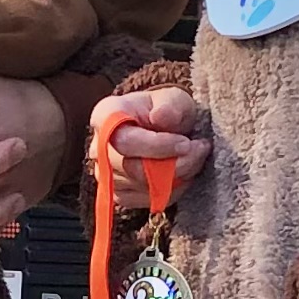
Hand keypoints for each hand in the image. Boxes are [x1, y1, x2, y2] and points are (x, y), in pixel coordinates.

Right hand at [94, 88, 210, 213]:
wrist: (163, 128)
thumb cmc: (166, 109)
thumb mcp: (174, 99)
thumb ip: (170, 105)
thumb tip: (160, 116)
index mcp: (105, 116)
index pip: (125, 141)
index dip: (158, 146)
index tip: (186, 143)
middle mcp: (98, 148)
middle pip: (135, 169)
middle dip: (175, 163)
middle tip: (200, 149)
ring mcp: (106, 175)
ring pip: (145, 187)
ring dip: (178, 176)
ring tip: (193, 157)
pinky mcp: (120, 194)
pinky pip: (149, 200)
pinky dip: (172, 190)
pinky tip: (182, 172)